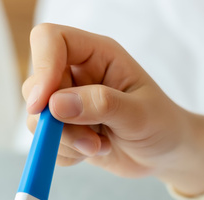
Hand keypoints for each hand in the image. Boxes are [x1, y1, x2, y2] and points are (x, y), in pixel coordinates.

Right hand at [23, 23, 203, 196]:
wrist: (167, 153)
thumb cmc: (162, 123)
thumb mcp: (139, 114)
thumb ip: (101, 104)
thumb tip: (55, 104)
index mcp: (97, 54)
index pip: (50, 40)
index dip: (41, 67)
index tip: (43, 104)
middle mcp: (77, 74)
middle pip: (36, 85)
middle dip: (57, 121)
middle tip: (90, 141)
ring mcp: (69, 103)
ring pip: (38, 119)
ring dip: (65, 141)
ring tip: (100, 146)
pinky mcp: (66, 130)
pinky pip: (47, 144)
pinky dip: (67, 155)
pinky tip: (96, 151)